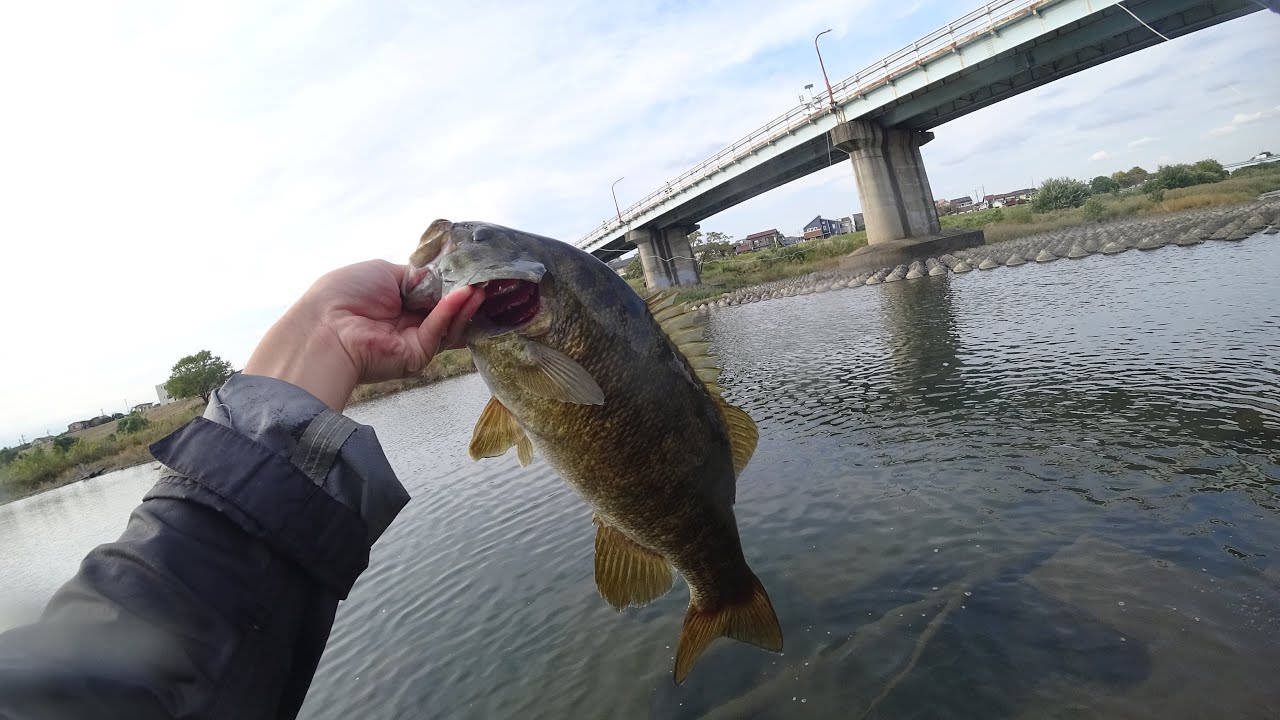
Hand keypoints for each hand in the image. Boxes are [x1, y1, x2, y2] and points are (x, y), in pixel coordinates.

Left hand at [243, 260, 484, 409]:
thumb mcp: (383, 270)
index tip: (470, 271)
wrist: (327, 327)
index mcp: (394, 301)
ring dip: (465, 304)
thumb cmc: (345, 293)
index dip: (449, 282)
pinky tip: (466, 295)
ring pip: (448, 322)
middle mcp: (405, 322)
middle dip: (464, 294)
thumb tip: (438, 278)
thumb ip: (415, 275)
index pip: (430, 292)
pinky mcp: (418, 355)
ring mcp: (412, 340)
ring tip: (481, 287)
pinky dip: (454, 312)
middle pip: (444, 309)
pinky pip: (439, 331)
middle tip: (486, 280)